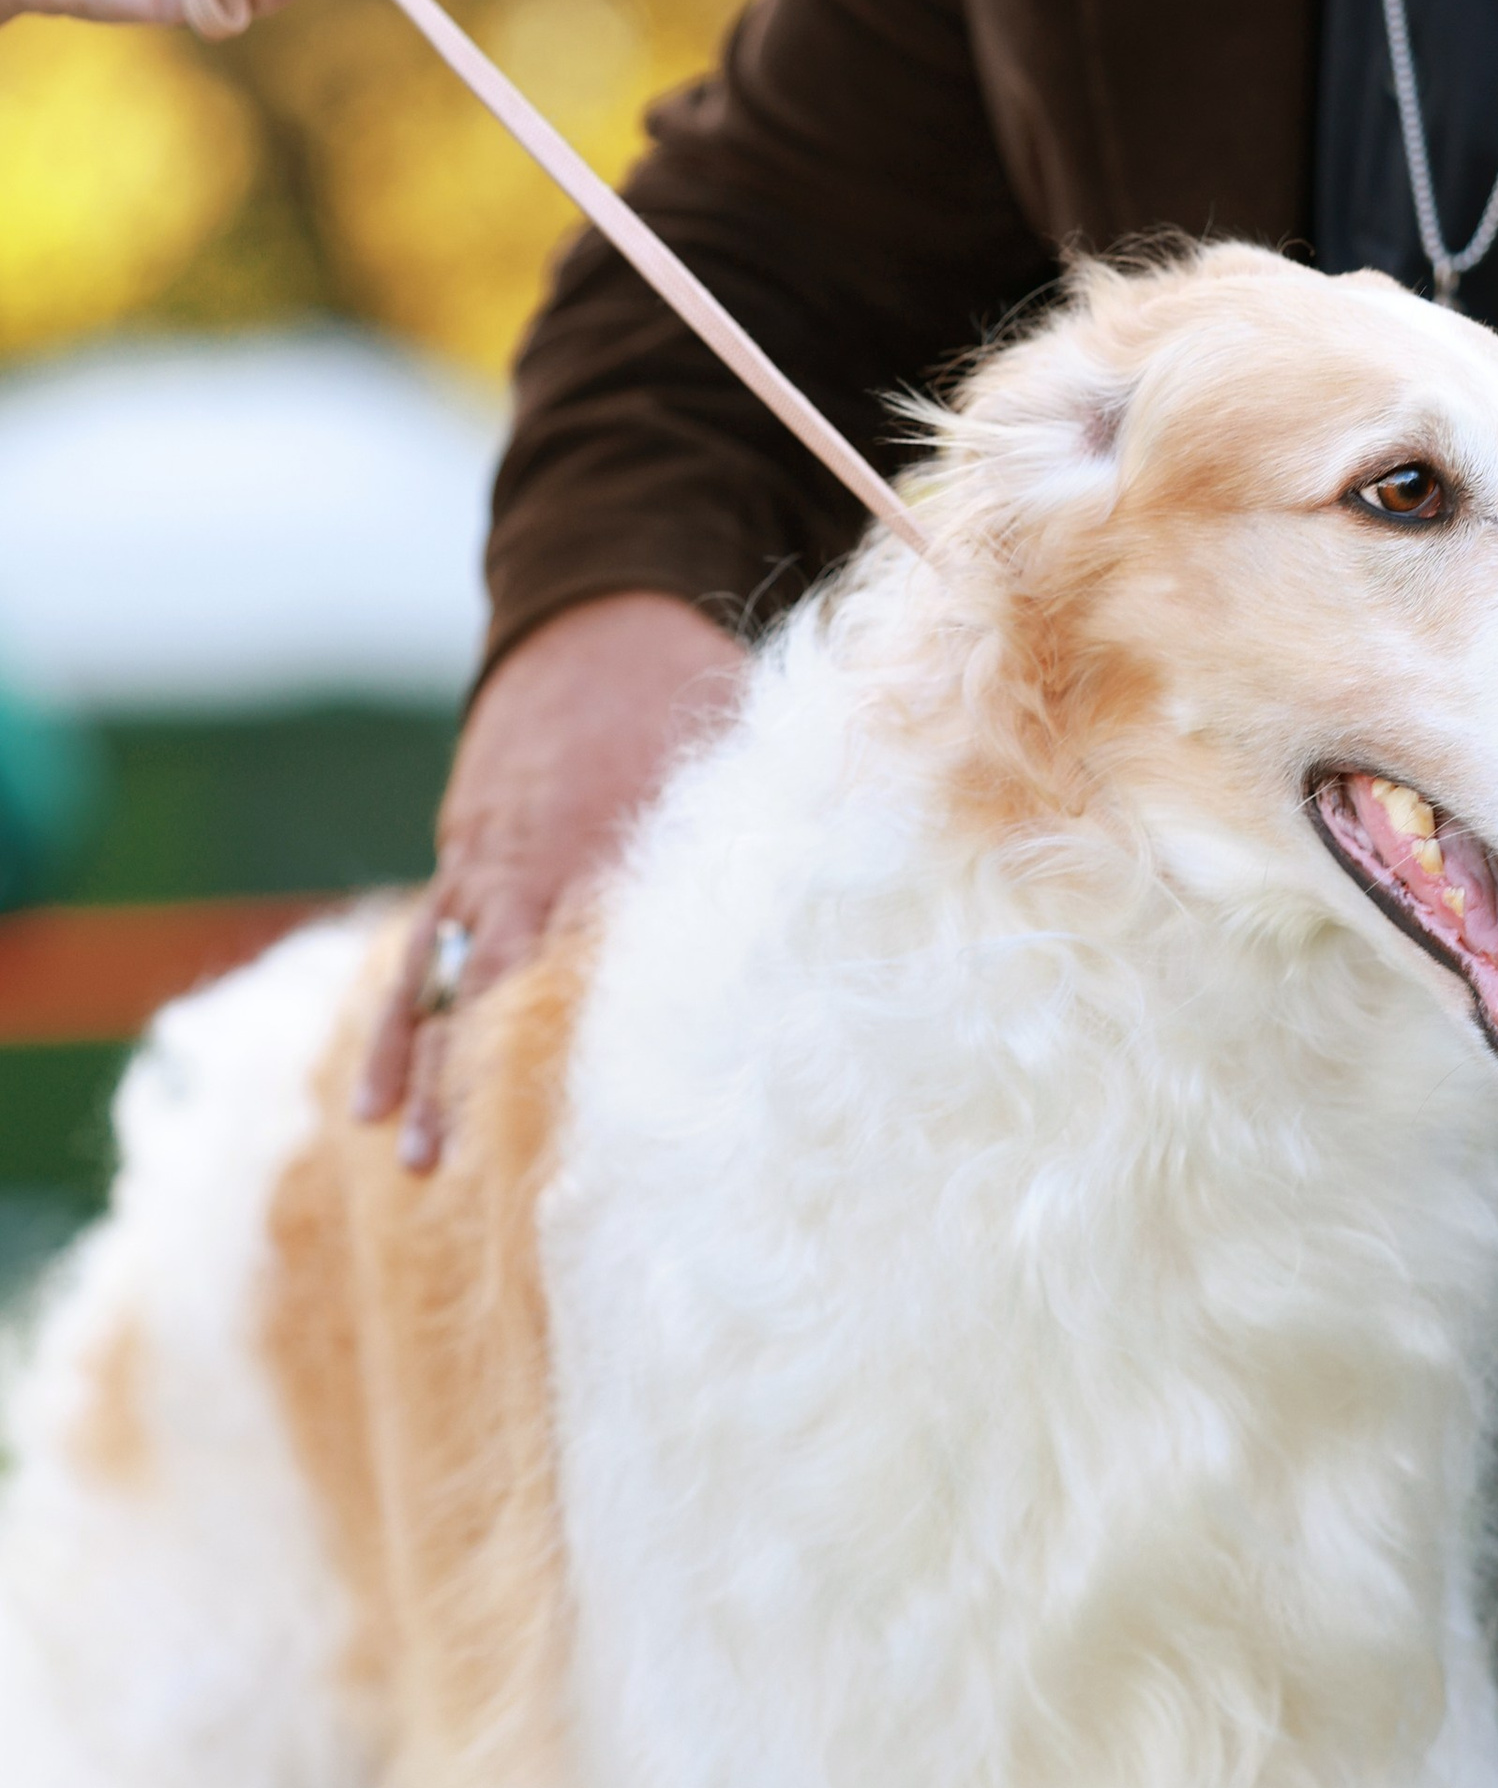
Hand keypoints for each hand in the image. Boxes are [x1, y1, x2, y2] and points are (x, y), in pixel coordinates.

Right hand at [354, 593, 749, 1172]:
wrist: (595, 614)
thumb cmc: (693, 687)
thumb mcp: (747, 749)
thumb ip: (770, 829)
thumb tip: (834, 899)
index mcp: (620, 845)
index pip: (611, 970)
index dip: (607, 1049)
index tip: (614, 1135)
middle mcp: (542, 866)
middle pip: (515, 991)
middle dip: (499, 1083)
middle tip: (489, 1172)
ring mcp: (491, 867)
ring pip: (449, 986)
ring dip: (431, 1073)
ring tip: (416, 1160)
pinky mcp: (463, 864)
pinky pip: (419, 957)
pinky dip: (397, 1027)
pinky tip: (372, 1101)